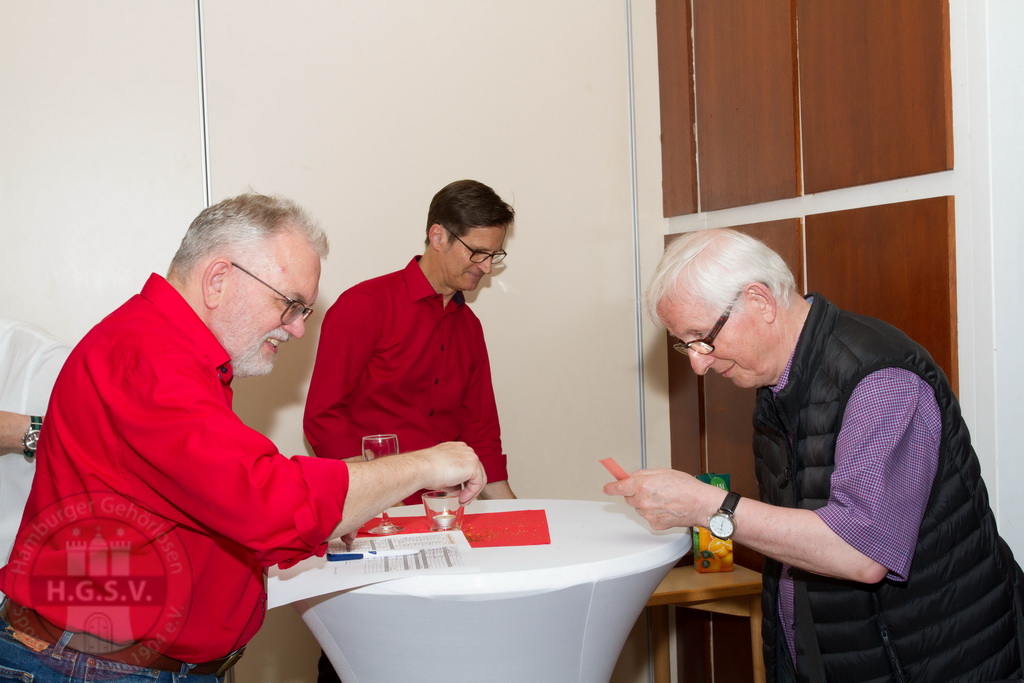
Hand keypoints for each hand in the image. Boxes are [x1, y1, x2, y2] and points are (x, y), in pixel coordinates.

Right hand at [421, 441, 486, 503]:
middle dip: (471, 488)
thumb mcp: (442, 475)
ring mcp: (470, 456)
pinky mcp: (473, 465)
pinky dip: (471, 493)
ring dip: (471, 492)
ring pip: (479, 477)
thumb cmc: (426, 470)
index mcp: (457, 449)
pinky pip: (477, 483)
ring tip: (462, 501)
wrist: (422, 468)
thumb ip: (453, 481)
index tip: (460, 493)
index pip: (468, 466)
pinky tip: (462, 499)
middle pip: (476, 471)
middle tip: (463, 499)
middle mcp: (465, 450)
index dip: (466, 481)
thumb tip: (458, 490)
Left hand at [603, 468, 720, 529]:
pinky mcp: (655, 524)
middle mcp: (643, 501)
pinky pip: (648, 517)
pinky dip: (654, 512)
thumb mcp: (662, 472)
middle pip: (629, 498)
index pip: (619, 487)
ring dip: (645, 503)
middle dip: (636, 493)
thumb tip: (631, 477)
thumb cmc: (686, 487)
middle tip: (652, 489)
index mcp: (643, 485)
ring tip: (664, 498)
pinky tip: (667, 507)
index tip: (607, 488)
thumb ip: (643, 474)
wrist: (701, 504)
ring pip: (639, 508)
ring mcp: (648, 514)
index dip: (611, 487)